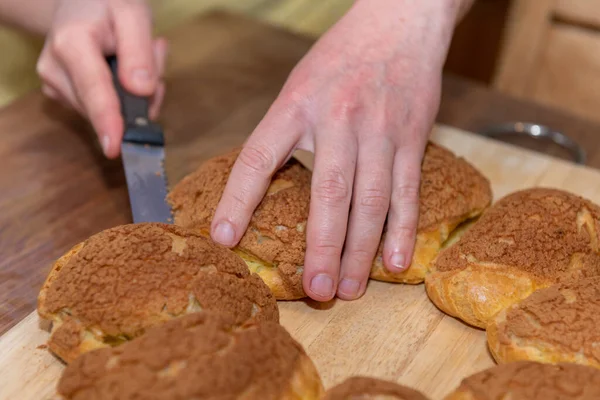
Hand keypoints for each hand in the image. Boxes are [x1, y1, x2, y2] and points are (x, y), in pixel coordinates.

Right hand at [36, 0, 166, 157]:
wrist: (81, 3)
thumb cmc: (107, 5)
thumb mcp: (132, 14)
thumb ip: (139, 52)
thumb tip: (142, 91)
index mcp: (72, 44)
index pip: (94, 90)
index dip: (107, 121)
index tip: (114, 147)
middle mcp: (55, 69)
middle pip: (109, 106)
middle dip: (142, 93)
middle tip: (154, 54)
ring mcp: (55, 86)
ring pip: (112, 112)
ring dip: (136, 94)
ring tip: (138, 56)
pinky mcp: (63, 96)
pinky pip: (106, 111)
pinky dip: (124, 97)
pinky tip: (125, 70)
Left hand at [210, 0, 466, 300]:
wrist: (400, 22)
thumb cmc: (340, 58)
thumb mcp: (298, 86)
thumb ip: (282, 133)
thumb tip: (258, 186)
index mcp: (297, 105)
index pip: (259, 157)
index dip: (238, 200)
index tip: (223, 238)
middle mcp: (339, 119)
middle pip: (330, 193)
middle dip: (322, 248)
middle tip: (315, 290)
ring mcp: (380, 130)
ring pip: (371, 201)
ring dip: (360, 252)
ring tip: (348, 289)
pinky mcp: (413, 137)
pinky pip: (408, 192)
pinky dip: (403, 231)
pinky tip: (396, 263)